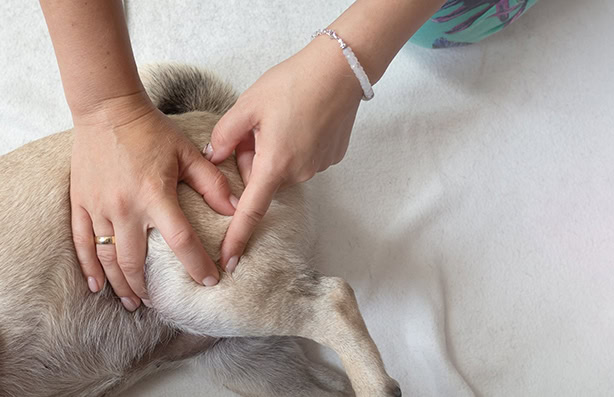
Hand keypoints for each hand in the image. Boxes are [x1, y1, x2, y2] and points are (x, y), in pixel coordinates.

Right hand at [71, 94, 235, 310]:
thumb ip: (212, 183)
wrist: (107, 109)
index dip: (197, 264)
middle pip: (135, 261)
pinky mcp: (81, 202)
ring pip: (108, 257)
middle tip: (162, 304)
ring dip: (121, 284)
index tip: (210, 281)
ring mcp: (99, 207)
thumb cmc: (151, 131)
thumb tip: (236, 209)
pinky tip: (98, 286)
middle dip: (149, 287)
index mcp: (155, 194)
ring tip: (134, 302)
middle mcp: (125, 207)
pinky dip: (89, 267)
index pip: (180, 241)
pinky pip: (82, 242)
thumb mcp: (188, 152)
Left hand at [205, 38, 363, 271]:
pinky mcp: (333, 156)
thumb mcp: (247, 105)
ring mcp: (319, 166)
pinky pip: (305, 158)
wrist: (340, 70)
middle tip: (255, 125)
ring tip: (283, 115)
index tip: (228, 262)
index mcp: (274, 164)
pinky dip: (297, 144)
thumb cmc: (292, 83)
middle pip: (264, 178)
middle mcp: (299, 172)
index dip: (237, 238)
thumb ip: (225, 136)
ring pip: (284, 167)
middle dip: (253, 159)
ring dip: (275, 150)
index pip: (250, 211)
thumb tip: (214, 157)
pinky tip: (303, 119)